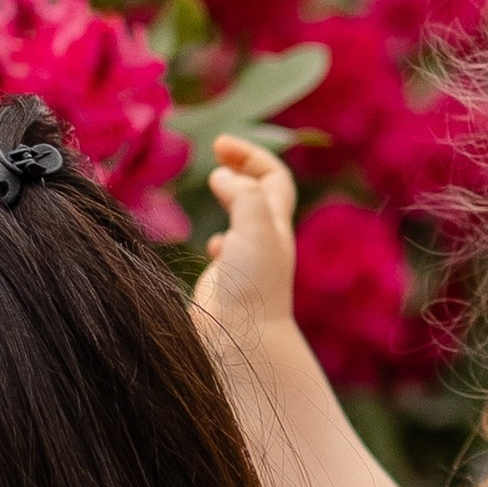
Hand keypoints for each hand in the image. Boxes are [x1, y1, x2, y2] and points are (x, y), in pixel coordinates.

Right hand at [191, 134, 297, 371]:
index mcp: (274, 225)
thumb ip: (242, 194)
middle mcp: (264, 242)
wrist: (243, 340)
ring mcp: (247, 262)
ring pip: (244, 221)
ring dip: (231, 200)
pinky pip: (229, 253)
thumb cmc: (251, 286)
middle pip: (261, 194)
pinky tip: (213, 245)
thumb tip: (222, 175)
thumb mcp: (254, 227)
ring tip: (214, 188)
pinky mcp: (228, 283)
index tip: (219, 145)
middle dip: (241, 170)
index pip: (273, 177)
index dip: (250, 155)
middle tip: (215, 154)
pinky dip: (220, 240)